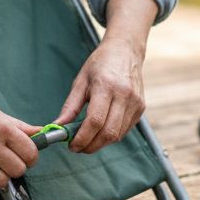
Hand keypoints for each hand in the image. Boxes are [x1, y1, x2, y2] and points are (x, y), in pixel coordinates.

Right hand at [0, 91, 41, 194]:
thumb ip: (19, 127)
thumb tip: (41, 132)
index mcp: (2, 128)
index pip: (31, 153)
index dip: (30, 156)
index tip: (25, 155)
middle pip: (19, 170)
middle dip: (16, 167)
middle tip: (7, 160)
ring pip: (2, 182)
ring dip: (0, 177)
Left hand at [55, 36, 145, 153]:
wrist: (125, 51)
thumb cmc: (100, 64)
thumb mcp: (80, 81)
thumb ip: (70, 106)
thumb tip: (58, 127)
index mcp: (106, 86)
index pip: (95, 121)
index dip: (82, 138)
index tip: (71, 145)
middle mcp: (124, 95)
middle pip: (108, 133)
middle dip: (91, 146)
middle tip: (78, 147)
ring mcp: (135, 103)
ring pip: (117, 135)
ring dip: (100, 143)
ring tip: (87, 139)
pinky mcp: (141, 108)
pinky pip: (124, 130)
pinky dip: (111, 136)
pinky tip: (101, 130)